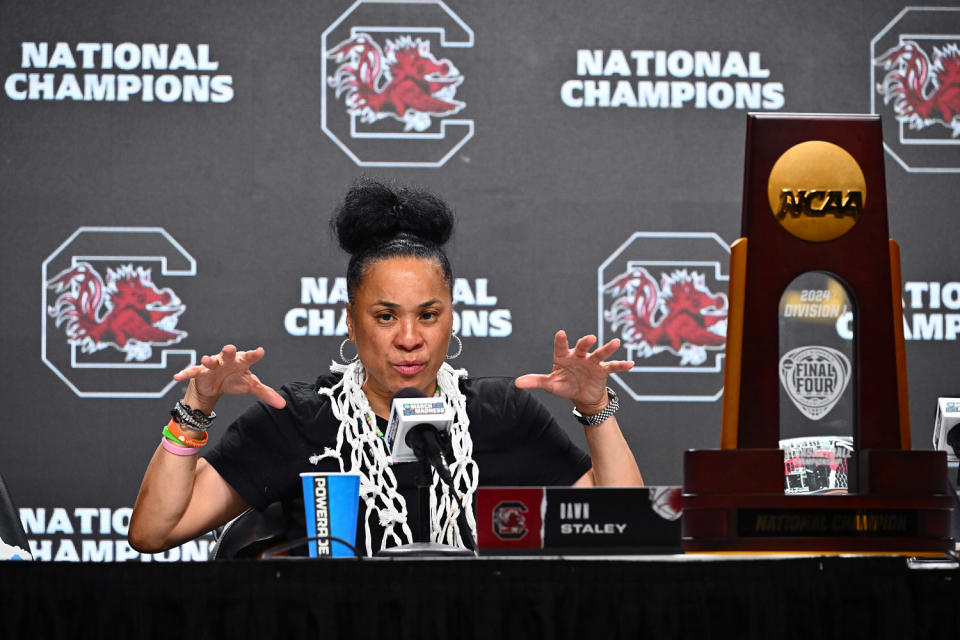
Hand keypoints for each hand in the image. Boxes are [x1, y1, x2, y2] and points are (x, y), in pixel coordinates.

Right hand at [173, 345, 285, 410]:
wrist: (215, 385)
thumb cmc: (235, 380)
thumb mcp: (251, 386)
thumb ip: (266, 393)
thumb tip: (284, 404)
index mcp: (241, 361)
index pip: (249, 357)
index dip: (255, 354)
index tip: (261, 351)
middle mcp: (226, 360)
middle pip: (228, 354)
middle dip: (228, 351)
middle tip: (230, 348)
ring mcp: (212, 366)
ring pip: (210, 361)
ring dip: (208, 360)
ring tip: (206, 359)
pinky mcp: (199, 373)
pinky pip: (192, 372)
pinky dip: (184, 373)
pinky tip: (177, 377)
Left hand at [515, 330, 632, 414]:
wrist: (582, 395)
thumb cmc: (564, 384)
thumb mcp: (550, 384)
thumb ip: (535, 381)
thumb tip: (516, 383)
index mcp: (564, 357)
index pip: (561, 347)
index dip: (561, 341)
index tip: (560, 333)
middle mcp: (579, 356)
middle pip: (582, 347)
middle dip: (585, 342)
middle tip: (590, 337)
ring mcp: (592, 362)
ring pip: (600, 353)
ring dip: (607, 348)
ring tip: (616, 342)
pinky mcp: (603, 370)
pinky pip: (613, 367)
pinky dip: (621, 365)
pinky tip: (631, 364)